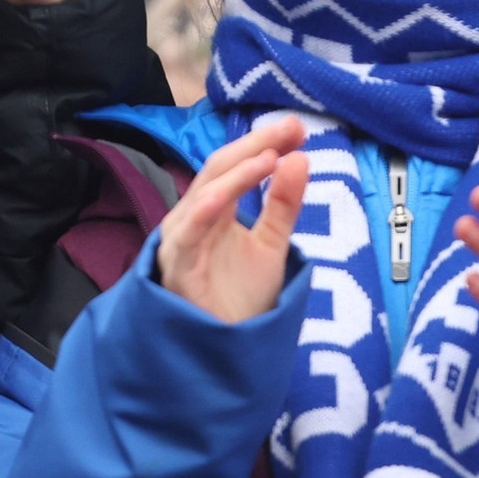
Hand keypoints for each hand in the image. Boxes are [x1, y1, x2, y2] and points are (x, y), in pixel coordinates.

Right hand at [157, 117, 307, 323]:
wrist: (230, 349)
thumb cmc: (242, 296)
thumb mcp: (273, 243)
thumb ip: (284, 203)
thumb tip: (300, 157)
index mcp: (215, 208)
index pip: (236, 165)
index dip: (264, 144)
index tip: (298, 128)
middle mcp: (194, 217)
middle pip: (219, 170)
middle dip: (254, 147)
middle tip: (289, 129)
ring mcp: (184, 240)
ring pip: (203, 195)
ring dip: (235, 174)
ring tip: (269, 156)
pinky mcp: (178, 268)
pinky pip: (186, 236)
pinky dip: (201, 213)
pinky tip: (220, 197)